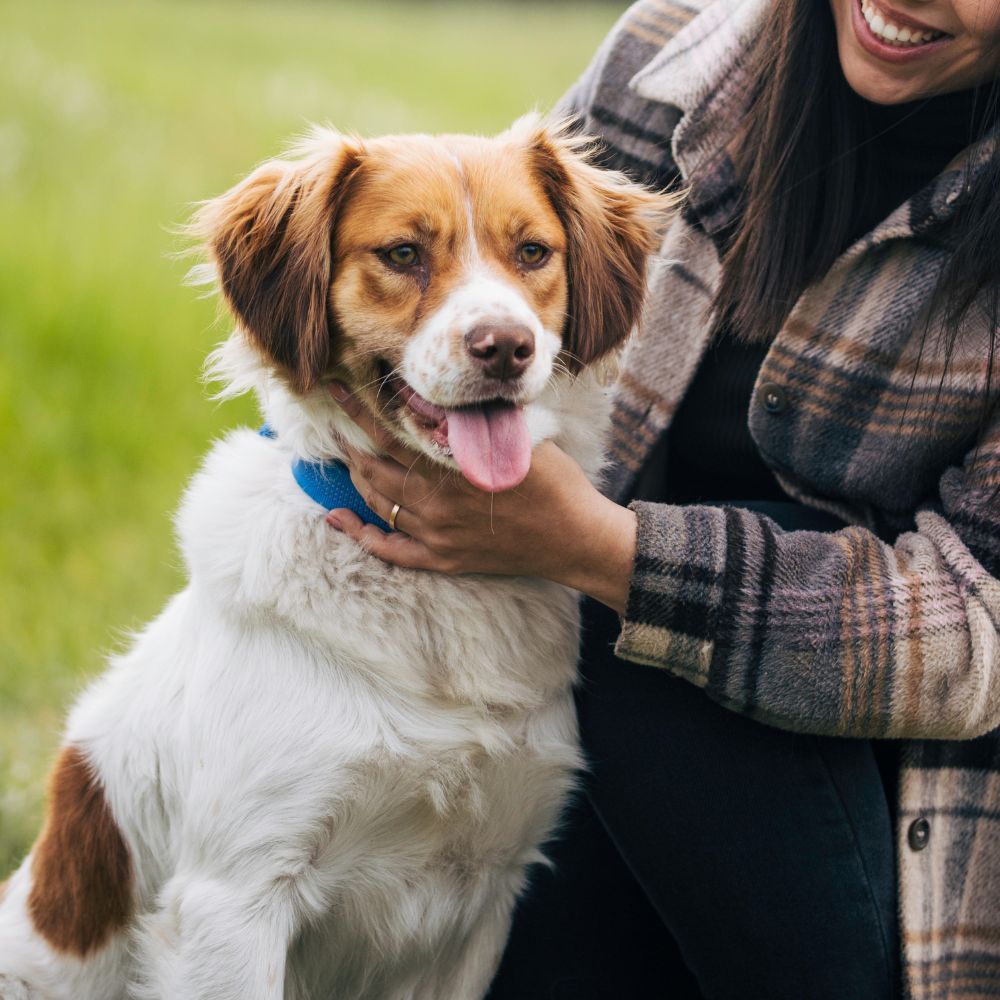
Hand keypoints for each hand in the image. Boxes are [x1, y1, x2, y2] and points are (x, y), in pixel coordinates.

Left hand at [326, 384, 636, 613]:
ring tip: (344, 455)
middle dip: (349, 442)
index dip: (360, 412)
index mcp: (456, 469)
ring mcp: (439, 536)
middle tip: (333, 421)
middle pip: (376, 469)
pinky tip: (337, 518)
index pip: (392, 434)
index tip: (339, 391)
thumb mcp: (521, 438)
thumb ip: (480, 420)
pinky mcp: (443, 560)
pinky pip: (391, 551)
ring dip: (356, 478)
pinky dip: (362, 535)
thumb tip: (446, 394)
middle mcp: (440, 504)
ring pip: (380, 503)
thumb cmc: (556, 483)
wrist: (576, 539)